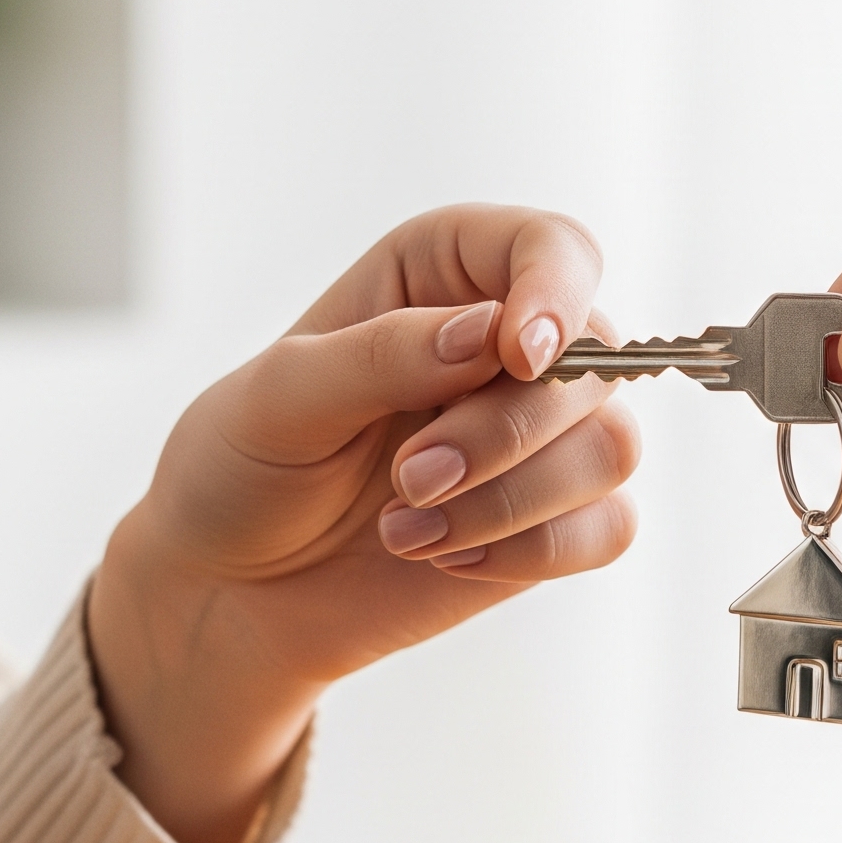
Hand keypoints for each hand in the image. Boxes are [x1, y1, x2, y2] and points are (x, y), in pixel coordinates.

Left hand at [88, 205, 638, 842]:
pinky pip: (609, 527)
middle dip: (502, 434)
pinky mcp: (550, 521)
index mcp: (441, 279)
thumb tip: (488, 332)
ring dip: (510, 501)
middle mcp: (505, 349)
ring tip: (405, 530)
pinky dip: (532, 551)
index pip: (552, 249)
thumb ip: (381, 354)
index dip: (555, 292)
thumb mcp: (277, 400)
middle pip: (592, 363)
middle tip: (410, 480)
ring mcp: (537, 440)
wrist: (231, 592)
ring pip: (610, 449)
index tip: (515, 354)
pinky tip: (447, 561)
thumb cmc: (243, 473)